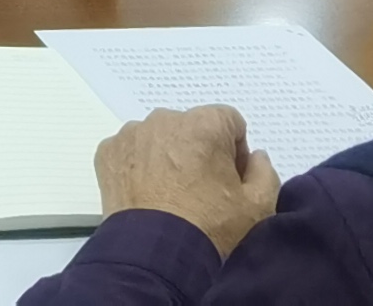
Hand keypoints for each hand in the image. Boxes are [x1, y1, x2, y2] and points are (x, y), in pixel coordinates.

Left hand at [92, 107, 278, 258]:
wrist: (155, 254)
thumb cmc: (208, 227)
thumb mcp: (256, 207)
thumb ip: (264, 172)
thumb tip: (256, 156)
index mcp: (204, 124)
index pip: (228, 121)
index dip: (234, 150)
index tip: (229, 178)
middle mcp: (165, 120)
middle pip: (191, 127)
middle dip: (199, 151)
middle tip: (201, 190)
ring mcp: (132, 134)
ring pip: (159, 138)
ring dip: (167, 156)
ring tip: (170, 195)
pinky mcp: (108, 152)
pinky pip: (131, 152)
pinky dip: (138, 167)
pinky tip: (147, 195)